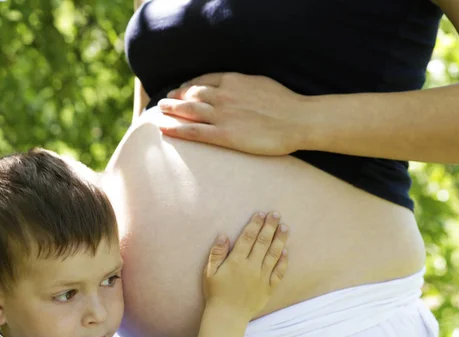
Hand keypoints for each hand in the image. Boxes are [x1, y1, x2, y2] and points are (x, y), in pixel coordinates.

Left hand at [156, 72, 307, 154]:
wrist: (297, 120)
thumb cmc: (286, 105)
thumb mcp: (262, 85)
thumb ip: (244, 87)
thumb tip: (238, 89)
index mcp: (235, 81)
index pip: (204, 81)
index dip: (188, 86)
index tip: (180, 90)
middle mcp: (224, 95)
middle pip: (192, 94)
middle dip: (176, 98)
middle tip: (164, 102)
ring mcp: (223, 114)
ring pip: (189, 110)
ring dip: (171, 111)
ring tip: (160, 113)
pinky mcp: (225, 134)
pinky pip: (194, 131)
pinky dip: (176, 129)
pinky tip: (163, 129)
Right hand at [204, 212, 288, 318]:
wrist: (227, 316)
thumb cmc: (216, 293)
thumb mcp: (209, 272)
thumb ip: (217, 253)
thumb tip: (224, 235)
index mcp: (236, 261)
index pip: (248, 238)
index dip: (255, 224)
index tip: (261, 214)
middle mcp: (251, 267)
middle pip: (263, 242)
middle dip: (270, 226)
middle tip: (276, 214)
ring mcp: (262, 277)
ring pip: (274, 254)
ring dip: (280, 239)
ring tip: (285, 227)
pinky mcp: (269, 288)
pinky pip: (279, 272)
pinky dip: (283, 261)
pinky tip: (286, 251)